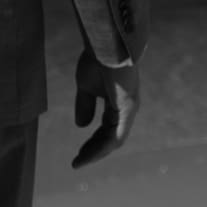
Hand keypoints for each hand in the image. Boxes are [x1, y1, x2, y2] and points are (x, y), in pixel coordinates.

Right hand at [73, 46, 138, 168]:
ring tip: (80, 162)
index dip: (92, 143)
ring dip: (96, 153)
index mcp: (118, 103)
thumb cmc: (96, 59)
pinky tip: (90, 155)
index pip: (106, 129)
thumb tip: (81, 125)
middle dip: (93, 151)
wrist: (104, 44)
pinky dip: (103, 147)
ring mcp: (129, 109)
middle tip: (77, 162)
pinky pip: (117, 134)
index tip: (77, 155)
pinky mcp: (128, 107)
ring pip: (114, 140)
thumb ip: (85, 105)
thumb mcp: (85, 86)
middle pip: (110, 137)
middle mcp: (126, 109)